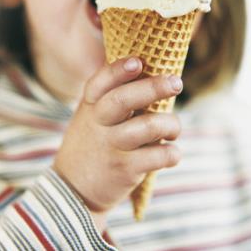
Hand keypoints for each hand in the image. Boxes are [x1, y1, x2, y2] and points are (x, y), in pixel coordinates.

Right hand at [52, 57, 181, 216]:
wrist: (73, 188)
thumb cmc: (92, 142)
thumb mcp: (90, 116)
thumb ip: (110, 97)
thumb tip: (148, 70)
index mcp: (90, 105)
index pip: (101, 82)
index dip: (119, 70)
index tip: (139, 62)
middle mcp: (98, 123)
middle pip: (123, 100)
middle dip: (153, 88)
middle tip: (176, 83)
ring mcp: (111, 147)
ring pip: (148, 127)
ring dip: (171, 124)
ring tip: (173, 128)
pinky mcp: (125, 169)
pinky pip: (158, 156)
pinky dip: (172, 153)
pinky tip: (171, 152)